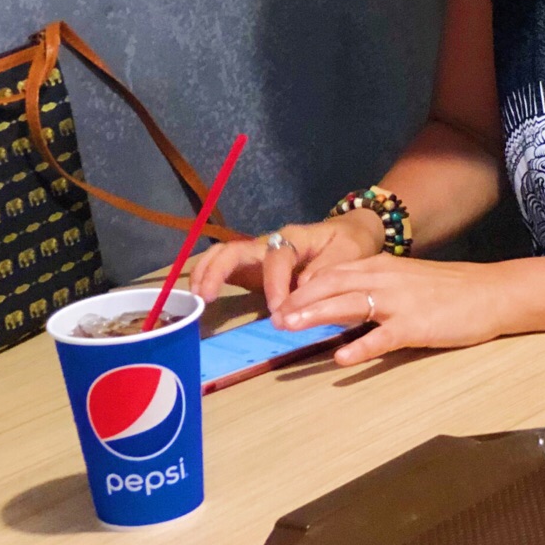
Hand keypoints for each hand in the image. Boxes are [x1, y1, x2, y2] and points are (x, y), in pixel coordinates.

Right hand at [191, 212, 384, 317]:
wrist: (350, 234)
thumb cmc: (350, 244)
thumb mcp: (349, 253)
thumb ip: (326, 268)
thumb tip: (301, 287)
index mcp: (296, 237)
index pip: (277, 257)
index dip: (274, 283)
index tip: (278, 310)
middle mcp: (272, 241)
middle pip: (236, 249)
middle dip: (218, 271)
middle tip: (205, 297)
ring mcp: (259, 253)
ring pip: (224, 254)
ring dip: (206, 273)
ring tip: (195, 298)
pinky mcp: (253, 266)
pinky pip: (225, 266)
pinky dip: (209, 277)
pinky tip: (199, 296)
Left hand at [274, 254, 513, 365]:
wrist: (493, 292)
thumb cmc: (451, 289)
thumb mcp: (407, 279)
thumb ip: (375, 288)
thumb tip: (339, 305)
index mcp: (381, 267)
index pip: (330, 273)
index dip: (301, 289)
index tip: (278, 305)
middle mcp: (385, 279)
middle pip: (331, 286)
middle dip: (298, 302)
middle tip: (272, 320)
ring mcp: (400, 302)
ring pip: (349, 306)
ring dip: (316, 316)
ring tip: (289, 329)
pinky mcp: (416, 326)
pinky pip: (382, 337)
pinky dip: (360, 348)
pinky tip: (341, 359)